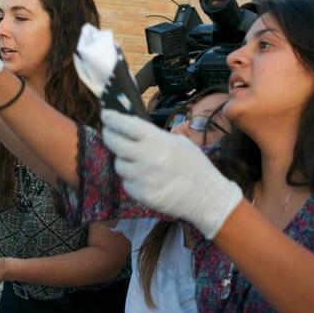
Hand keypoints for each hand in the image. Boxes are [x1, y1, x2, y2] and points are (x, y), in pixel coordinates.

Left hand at [101, 109, 242, 238]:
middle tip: (110, 133)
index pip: (127, 125)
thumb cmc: (196, 167)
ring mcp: (143, 178)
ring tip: (136, 161)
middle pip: (114, 143)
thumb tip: (133, 128)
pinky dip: (132, 180)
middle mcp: (148, 158)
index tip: (106, 115)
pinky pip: (127, 183)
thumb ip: (156, 136)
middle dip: (109, 136)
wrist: (207, 197)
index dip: (113, 119)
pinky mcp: (142, 195)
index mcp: (159, 141)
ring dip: (123, 161)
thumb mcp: (180, 143)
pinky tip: (144, 179)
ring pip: (119, 165)